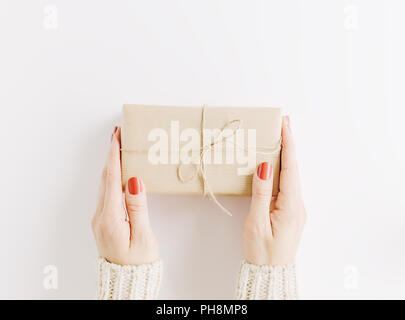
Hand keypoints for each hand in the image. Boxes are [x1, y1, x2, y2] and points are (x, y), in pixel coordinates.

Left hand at [91, 126, 158, 265]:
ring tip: (119, 147)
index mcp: (110, 218)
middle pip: (105, 178)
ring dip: (111, 164)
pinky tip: (118, 172)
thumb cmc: (138, 262)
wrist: (126, 282)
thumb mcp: (143, 236)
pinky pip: (106, 192)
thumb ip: (137, 207)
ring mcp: (100, 218)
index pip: (112, 178)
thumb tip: (133, 180)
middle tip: (118, 134)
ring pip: (105, 184)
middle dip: (111, 154)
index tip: (117, 136)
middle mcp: (101, 215)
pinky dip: (112, 177)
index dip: (114, 155)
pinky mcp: (104, 221)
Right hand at [242, 116, 305, 265]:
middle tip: (281, 123)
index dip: (288, 144)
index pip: (290, 168)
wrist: (270, 274)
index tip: (285, 124)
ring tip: (276, 138)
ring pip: (289, 176)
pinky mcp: (289, 212)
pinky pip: (285, 186)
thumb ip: (261, 193)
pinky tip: (273, 164)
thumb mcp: (256, 223)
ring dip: (283, 156)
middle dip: (287, 144)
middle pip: (292, 168)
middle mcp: (297, 205)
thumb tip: (265, 167)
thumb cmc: (262, 252)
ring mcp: (295, 208)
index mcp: (291, 206)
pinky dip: (280, 171)